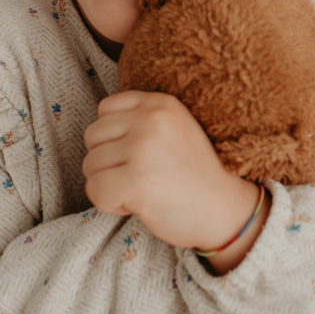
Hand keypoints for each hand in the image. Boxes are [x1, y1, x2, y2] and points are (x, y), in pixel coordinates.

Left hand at [82, 91, 258, 249]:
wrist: (225, 210)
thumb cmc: (194, 175)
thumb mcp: (174, 129)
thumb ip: (140, 120)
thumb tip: (95, 131)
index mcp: (160, 103)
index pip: (105, 109)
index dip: (113, 137)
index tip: (138, 155)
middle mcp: (150, 120)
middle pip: (92, 136)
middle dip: (107, 161)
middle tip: (140, 175)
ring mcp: (143, 149)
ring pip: (89, 165)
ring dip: (109, 184)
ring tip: (142, 189)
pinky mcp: (136, 182)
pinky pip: (94, 191)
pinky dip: (110, 204)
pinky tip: (137, 204)